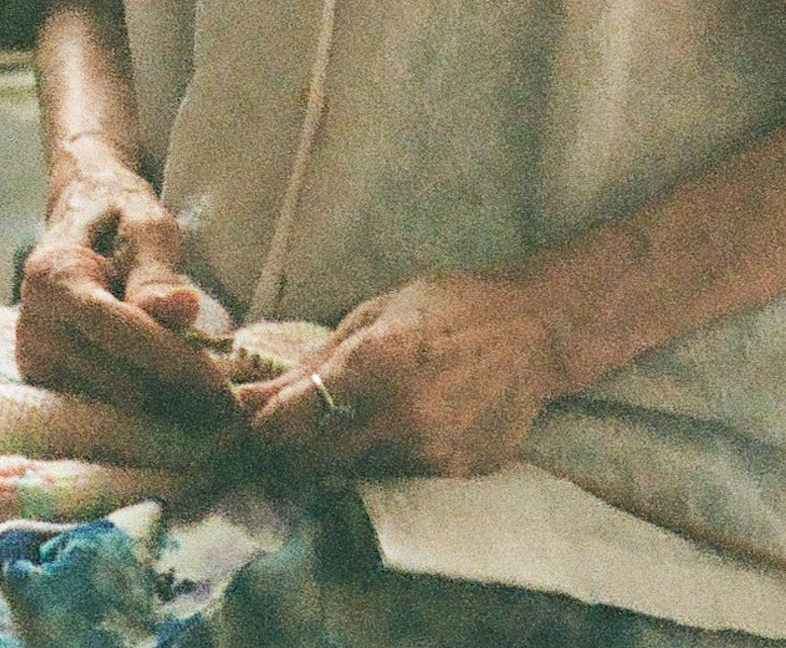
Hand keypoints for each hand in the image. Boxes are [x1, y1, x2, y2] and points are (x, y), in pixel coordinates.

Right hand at [14, 165, 236, 421]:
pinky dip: (144, 407)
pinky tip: (176, 395)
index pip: (116, 330)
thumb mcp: (147, 229)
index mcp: (52, 277)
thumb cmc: (120, 220)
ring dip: (163, 403)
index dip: (169, 360)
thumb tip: (182, 311)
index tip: (218, 387)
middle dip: (175, 389)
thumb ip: (158, 274)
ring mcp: (35, 361)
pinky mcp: (47, 384)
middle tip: (226, 404)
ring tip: (206, 400)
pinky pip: (103, 409)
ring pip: (113, 402)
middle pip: (115, 376)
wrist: (82, 219)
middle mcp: (32, 326)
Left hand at [237, 271, 565, 477]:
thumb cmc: (448, 307)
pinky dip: (391, 459)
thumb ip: (312, 363)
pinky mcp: (454, 474)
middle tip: (295, 435)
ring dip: (346, 456)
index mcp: (370, 365)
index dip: (260, 431)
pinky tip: (411, 424)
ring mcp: (428, 452)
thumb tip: (249, 397)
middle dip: (294, 453)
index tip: (252, 428)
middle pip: (313, 462)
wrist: (536, 330)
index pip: (287, 422)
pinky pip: (401, 477)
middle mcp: (396, 417)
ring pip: (356, 474)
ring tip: (366, 419)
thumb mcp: (374, 316)